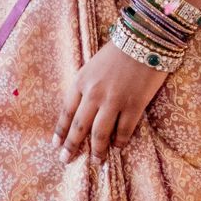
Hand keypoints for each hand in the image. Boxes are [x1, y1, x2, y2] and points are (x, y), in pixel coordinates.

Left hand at [53, 40, 168, 162]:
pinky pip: (124, 130)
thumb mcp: (92, 67)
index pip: (66, 112)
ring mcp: (114, 101)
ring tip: (96, 161)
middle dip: (72, 146)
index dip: (60, 131)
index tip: (56, 145)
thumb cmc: (117, 52)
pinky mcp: (134, 105)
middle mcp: (94, 94)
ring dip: (97, 150)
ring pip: (100, 134)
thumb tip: (81, 112)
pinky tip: (118, 148)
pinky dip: (120, 142)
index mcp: (81, 82)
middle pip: (79, 127)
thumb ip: (85, 88)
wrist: (144, 39)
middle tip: (66, 160)